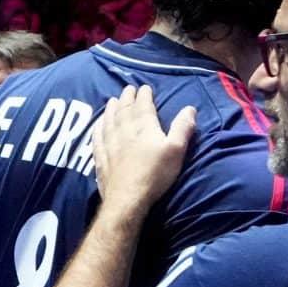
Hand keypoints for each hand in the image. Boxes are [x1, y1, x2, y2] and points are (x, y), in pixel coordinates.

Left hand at [91, 84, 193, 212]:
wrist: (128, 199)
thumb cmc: (155, 174)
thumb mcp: (176, 150)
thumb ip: (182, 128)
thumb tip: (190, 108)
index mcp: (144, 128)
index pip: (143, 107)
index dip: (144, 96)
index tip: (144, 87)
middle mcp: (124, 132)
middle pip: (124, 111)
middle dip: (127, 98)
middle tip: (127, 89)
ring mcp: (110, 145)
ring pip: (109, 121)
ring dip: (111, 109)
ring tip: (112, 100)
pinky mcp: (101, 159)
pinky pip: (97, 138)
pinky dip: (98, 127)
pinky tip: (97, 124)